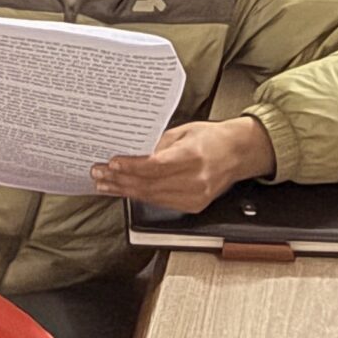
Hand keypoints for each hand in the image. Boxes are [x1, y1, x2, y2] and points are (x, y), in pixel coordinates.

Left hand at [90, 117, 275, 211]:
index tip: (112, 163)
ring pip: (152, 197)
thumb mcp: (184, 131)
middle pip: (150, 184)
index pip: (156, 166)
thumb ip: (158, 143)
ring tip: (106, 184)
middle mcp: (196, 180)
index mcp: (195, 156)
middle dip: (120, 179)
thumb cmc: (213, 138)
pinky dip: (140, 197)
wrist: (238, 153)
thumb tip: (132, 150)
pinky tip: (126, 191)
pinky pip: (160, 203)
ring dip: (125, 191)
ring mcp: (196, 196)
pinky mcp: (194, 206)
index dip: (131, 167)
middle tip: (99, 174)